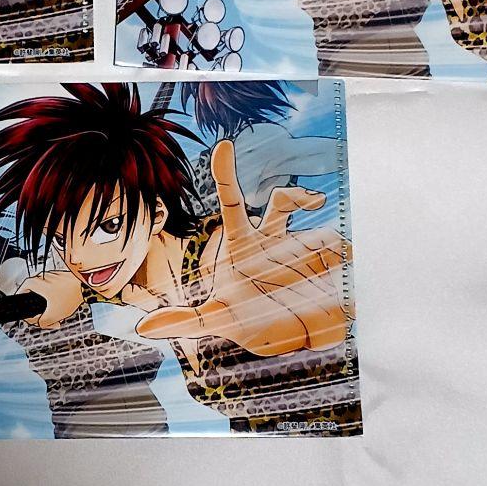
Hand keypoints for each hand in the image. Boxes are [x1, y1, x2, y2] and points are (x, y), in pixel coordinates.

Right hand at [15, 268, 85, 328]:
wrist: (87, 285)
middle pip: (33, 296)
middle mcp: (42, 276)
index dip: (24, 308)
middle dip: (39, 310)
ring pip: (44, 293)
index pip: (20, 294)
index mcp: (35, 282)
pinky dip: (56, 299)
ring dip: (49, 305)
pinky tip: (63, 306)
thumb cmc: (71, 294)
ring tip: (56, 313)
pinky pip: (53, 290)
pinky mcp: (60, 278)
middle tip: (44, 317)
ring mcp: (51, 276)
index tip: (31, 315)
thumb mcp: (53, 315)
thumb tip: (38, 323)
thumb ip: (41, 322)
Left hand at [135, 140, 348, 356]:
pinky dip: (342, 262)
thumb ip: (185, 321)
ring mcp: (301, 247)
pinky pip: (338, 251)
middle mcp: (272, 239)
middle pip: (281, 203)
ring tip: (336, 257)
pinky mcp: (327, 261)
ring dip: (325, 242)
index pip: (232, 202)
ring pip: (314, 229)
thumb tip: (144, 328)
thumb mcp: (219, 320)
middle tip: (313, 200)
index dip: (226, 173)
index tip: (224, 145)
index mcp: (242, 244)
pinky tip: (340, 284)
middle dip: (296, 196)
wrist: (291, 340)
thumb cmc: (252, 322)